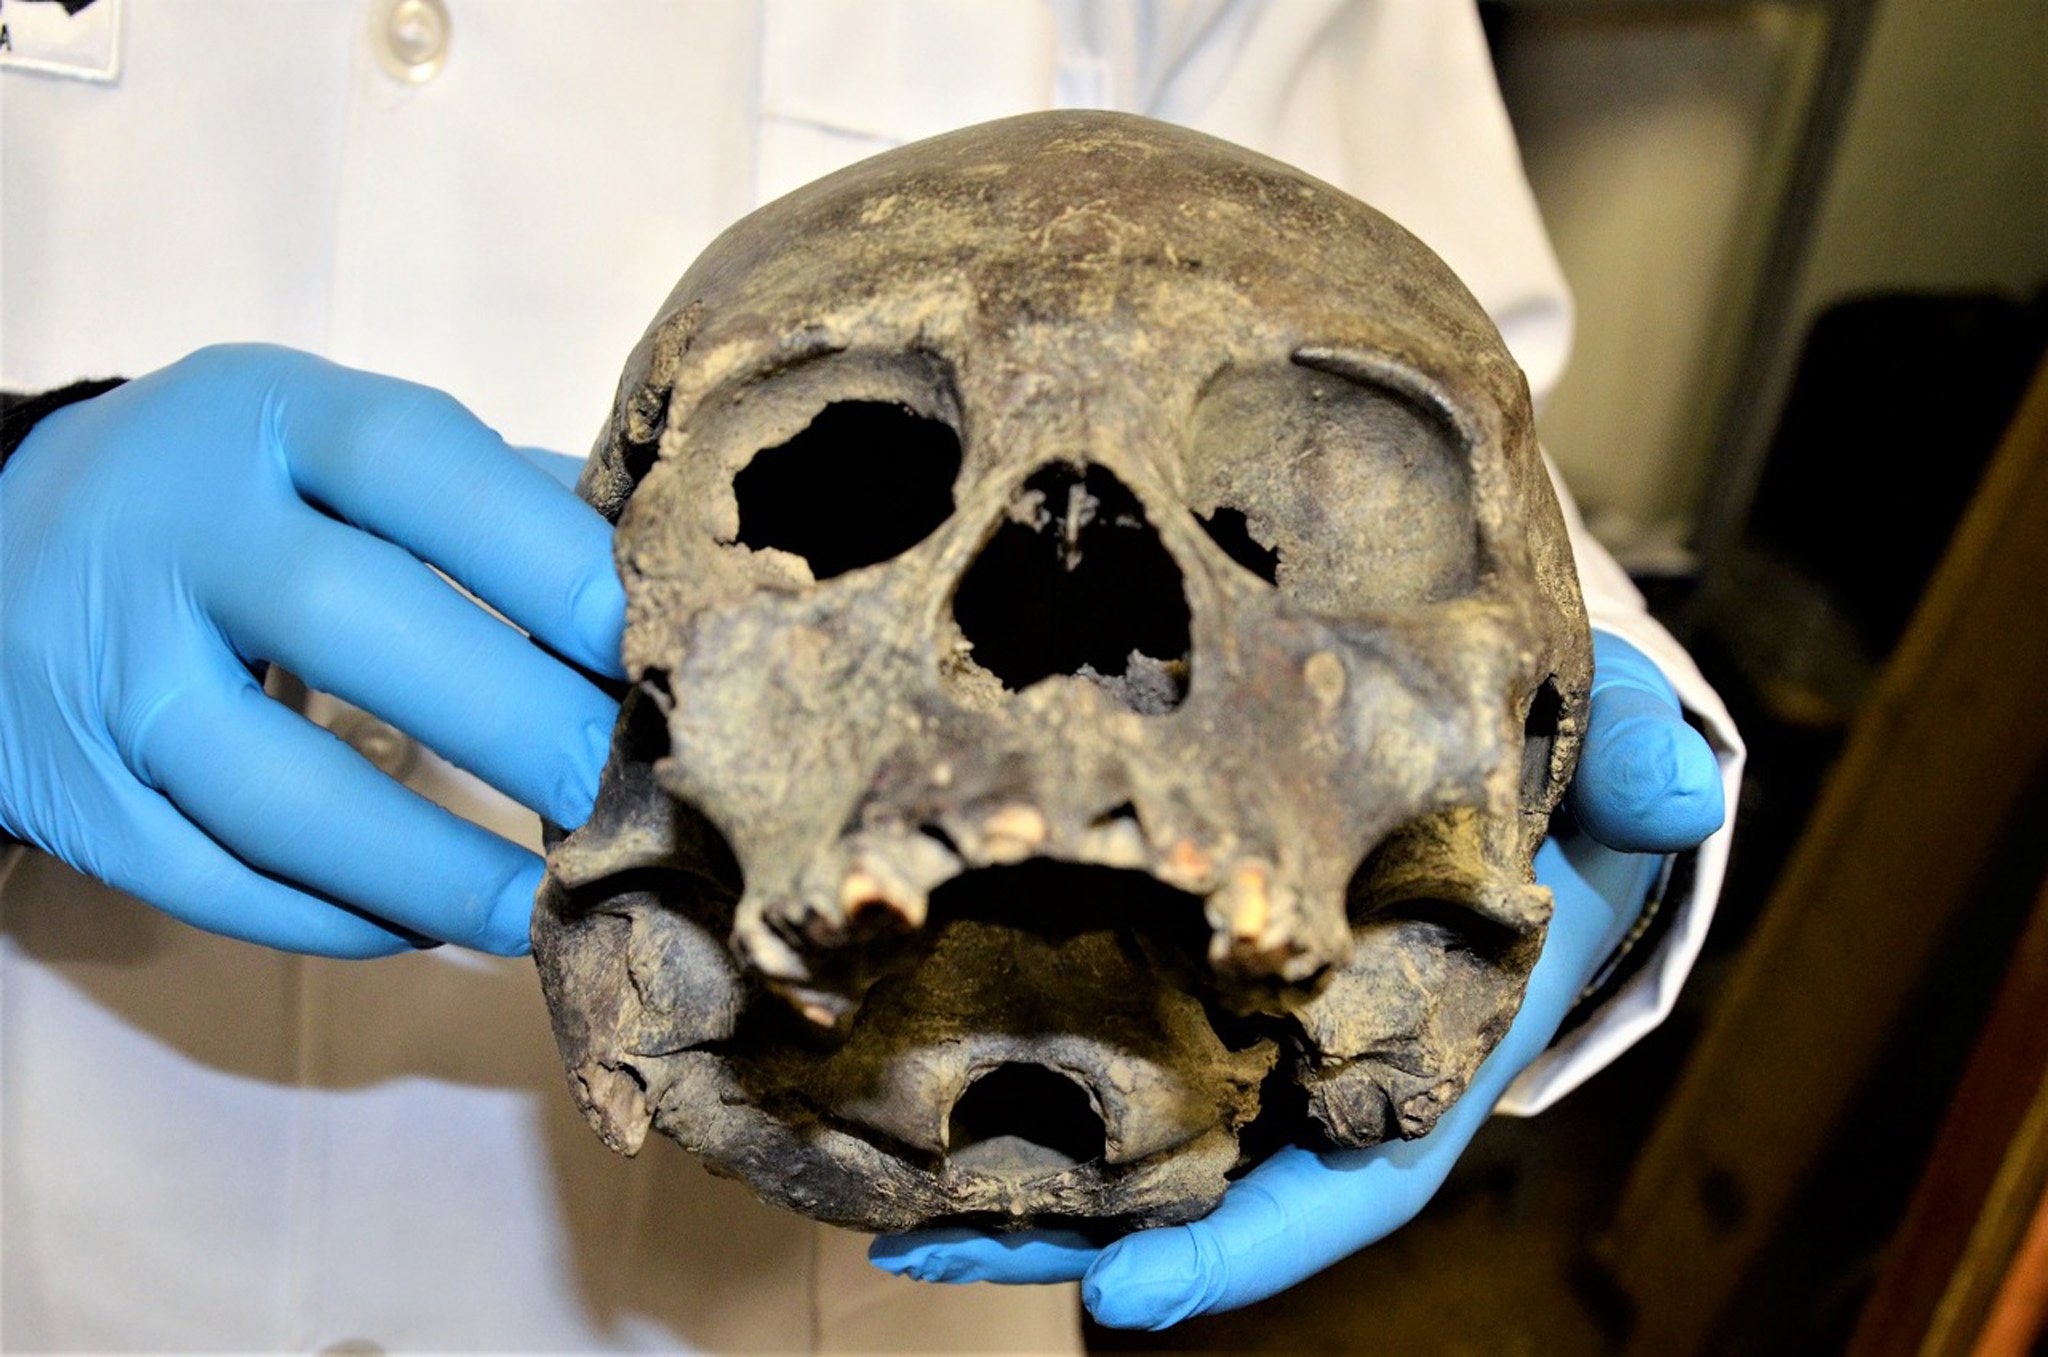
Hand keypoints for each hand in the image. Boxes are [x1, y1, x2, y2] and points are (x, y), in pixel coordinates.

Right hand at [0, 345, 624, 956]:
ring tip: (549, 906)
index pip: (419, 461)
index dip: (548, 556)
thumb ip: (498, 500)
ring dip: (427, 863)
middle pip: (348, 623)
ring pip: (267, 788)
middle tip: (628, 790)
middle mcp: (172, 527)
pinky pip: (205, 878)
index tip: (657, 644)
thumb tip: (665, 580)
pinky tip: (426, 926)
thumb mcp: (340, 450)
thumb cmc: (244, 497)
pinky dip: (328, 916)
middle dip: (512, 719)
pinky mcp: (65, 787)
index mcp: (270, 416)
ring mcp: (104, 663)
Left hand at [869, 632, 1723, 1326]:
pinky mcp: (1199, 972)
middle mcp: (1335, 1065)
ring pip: (1142, 1135)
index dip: (1250, 1247)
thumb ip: (1640, 760)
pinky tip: (918, 1084)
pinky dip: (1026, 1076)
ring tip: (885, 1204)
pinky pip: (1113, 1044)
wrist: (1508, 736)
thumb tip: (1681, 784)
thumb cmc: (1557, 764)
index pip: (1352, 1184)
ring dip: (1023, 1180)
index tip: (1131, 1290)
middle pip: (1210, 1188)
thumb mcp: (1607, 749)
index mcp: (1432, 1047)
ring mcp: (1260, 1030)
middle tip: (931, 1246)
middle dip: (1081, 1237)